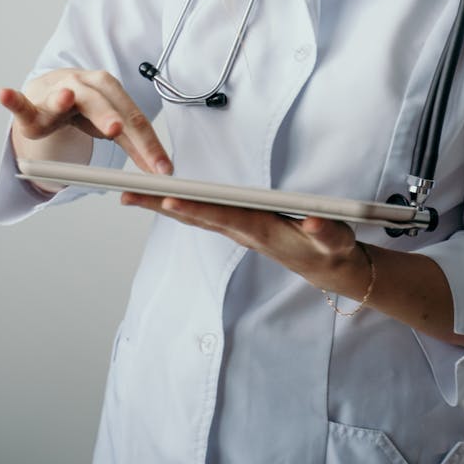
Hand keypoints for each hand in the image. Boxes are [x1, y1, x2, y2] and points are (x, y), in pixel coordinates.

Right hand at [0, 69, 171, 175]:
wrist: (53, 92)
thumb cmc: (88, 110)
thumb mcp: (112, 124)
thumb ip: (133, 143)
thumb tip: (161, 171)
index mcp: (111, 91)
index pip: (133, 119)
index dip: (148, 144)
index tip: (162, 168)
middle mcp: (86, 86)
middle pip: (102, 104)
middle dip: (111, 117)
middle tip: (119, 129)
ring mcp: (57, 93)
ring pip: (63, 98)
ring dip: (63, 99)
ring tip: (65, 98)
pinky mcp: (32, 107)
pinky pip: (21, 104)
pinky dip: (13, 100)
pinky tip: (4, 94)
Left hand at [120, 192, 366, 294]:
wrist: (329, 268)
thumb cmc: (330, 250)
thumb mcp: (336, 241)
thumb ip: (327, 232)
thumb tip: (315, 221)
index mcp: (262, 231)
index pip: (223, 216)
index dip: (196, 207)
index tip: (168, 198)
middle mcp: (243, 231)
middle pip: (197, 215)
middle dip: (161, 205)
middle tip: (127, 194)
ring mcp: (239, 230)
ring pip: (195, 216)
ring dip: (163, 206)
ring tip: (132, 195)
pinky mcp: (240, 227)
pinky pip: (203, 215)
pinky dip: (181, 206)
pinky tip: (164, 200)